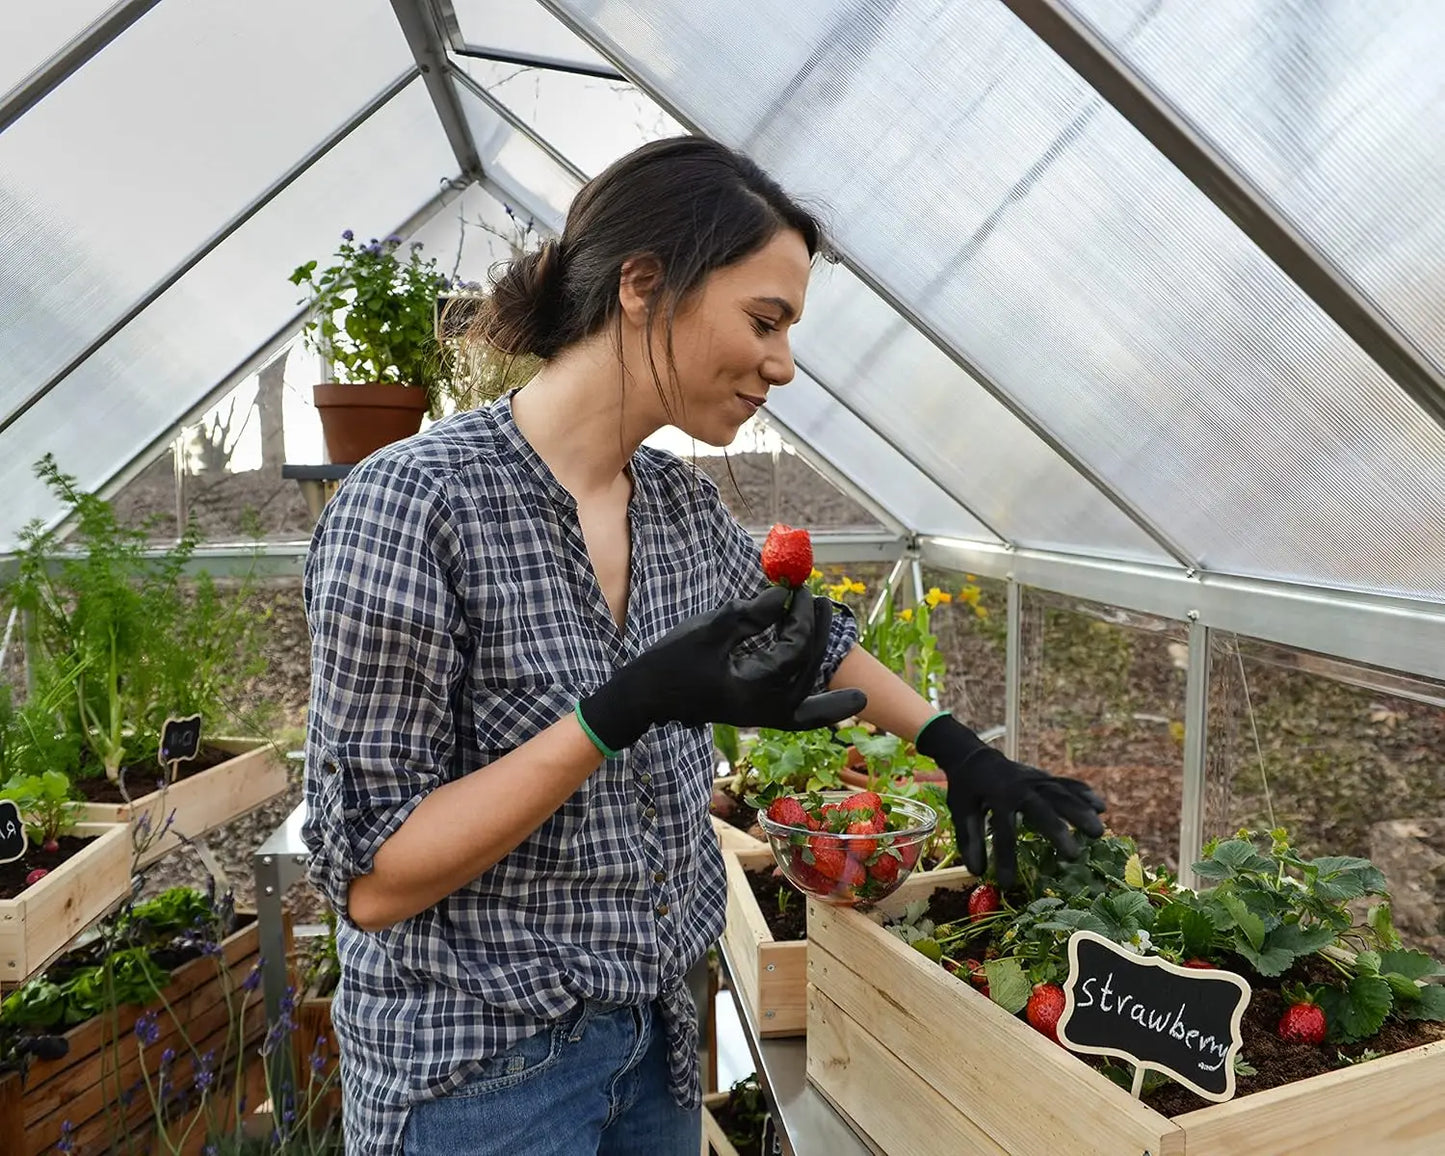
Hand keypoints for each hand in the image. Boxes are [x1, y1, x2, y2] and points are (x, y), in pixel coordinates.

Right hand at [576, 586, 865, 753]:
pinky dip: (826, 709)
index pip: (795, 646)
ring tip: (830, 625)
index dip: (801, 614)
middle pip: (808, 665)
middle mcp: (766, 708)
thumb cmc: (673, 661)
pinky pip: (804, 716)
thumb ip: (752, 613)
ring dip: (825, 660)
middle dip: (817, 630)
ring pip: (812, 694)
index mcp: (755, 688)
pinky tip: (855, 701)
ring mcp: (765, 716)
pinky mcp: (760, 715)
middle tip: (821, 600)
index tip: (798, 588)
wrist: (648, 696)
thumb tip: (786, 593)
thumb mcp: (712, 629)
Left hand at [915, 713, 1105, 887]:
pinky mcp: (1044, 777)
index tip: (1008, 883)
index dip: (1004, 858)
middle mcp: (1018, 787)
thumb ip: (969, 839)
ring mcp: (1034, 780)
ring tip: (1098, 832)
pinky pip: (1066, 783)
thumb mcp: (960, 812)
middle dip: (1057, 831)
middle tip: (1074, 855)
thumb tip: (978, 872)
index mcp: (995, 797)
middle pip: (1041, 809)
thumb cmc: (967, 790)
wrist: (975, 757)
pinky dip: (1083, 793)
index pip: (1002, 831)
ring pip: (1060, 794)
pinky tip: (1101, 806)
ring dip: (1080, 811)